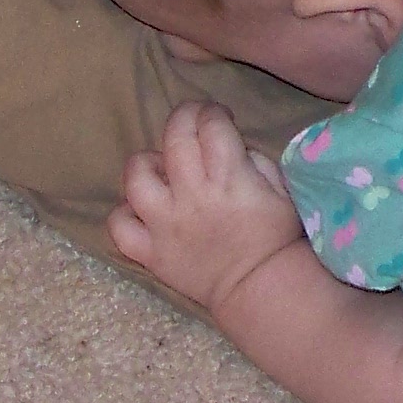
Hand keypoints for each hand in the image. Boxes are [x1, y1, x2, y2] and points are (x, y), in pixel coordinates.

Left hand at [110, 102, 307, 314]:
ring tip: (162, 168)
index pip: (211, 125)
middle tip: (192, 124)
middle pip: (174, 138)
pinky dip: (125, 214)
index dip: (213, 112)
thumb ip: (254, 159)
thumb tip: (228, 144)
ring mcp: (165, 225)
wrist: (262, 290)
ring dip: (147, 163)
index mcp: (229, 178)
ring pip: (136, 177)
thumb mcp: (282, 188)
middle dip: (184, 118)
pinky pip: (120, 227)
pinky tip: (142, 210)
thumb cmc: (277, 237)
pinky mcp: (150, 253)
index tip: (217, 116)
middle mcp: (192, 196)